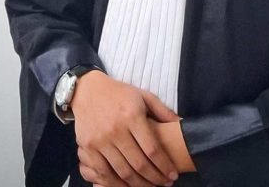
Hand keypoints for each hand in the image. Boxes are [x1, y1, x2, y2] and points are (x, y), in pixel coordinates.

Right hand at [72, 71, 179, 186]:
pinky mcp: (88, 147)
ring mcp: (101, 140)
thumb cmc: (119, 93)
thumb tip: (182, 123)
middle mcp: (116, 129)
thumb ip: (162, 111)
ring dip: (139, 184)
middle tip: (165, 184)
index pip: (152, 149)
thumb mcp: (143, 96)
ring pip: (123, 172)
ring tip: (150, 186)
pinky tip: (127, 185)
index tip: (173, 175)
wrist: (87, 90)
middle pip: (139, 164)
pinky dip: (116, 184)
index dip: (164, 166)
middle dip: (155, 178)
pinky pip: (103, 172)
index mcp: (132, 116)